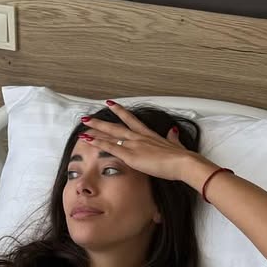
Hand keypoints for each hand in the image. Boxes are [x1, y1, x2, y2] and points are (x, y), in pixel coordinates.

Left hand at [79, 103, 212, 185]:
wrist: (183, 162)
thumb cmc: (181, 157)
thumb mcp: (176, 144)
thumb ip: (172, 138)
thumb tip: (173, 131)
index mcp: (148, 134)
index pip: (131, 120)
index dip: (120, 111)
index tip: (111, 104)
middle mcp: (139, 136)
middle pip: (115, 125)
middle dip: (101, 121)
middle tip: (88, 116)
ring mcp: (133, 144)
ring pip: (110, 134)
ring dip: (95, 130)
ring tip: (83, 125)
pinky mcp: (130, 155)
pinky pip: (110, 147)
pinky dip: (98, 143)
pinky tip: (88, 140)